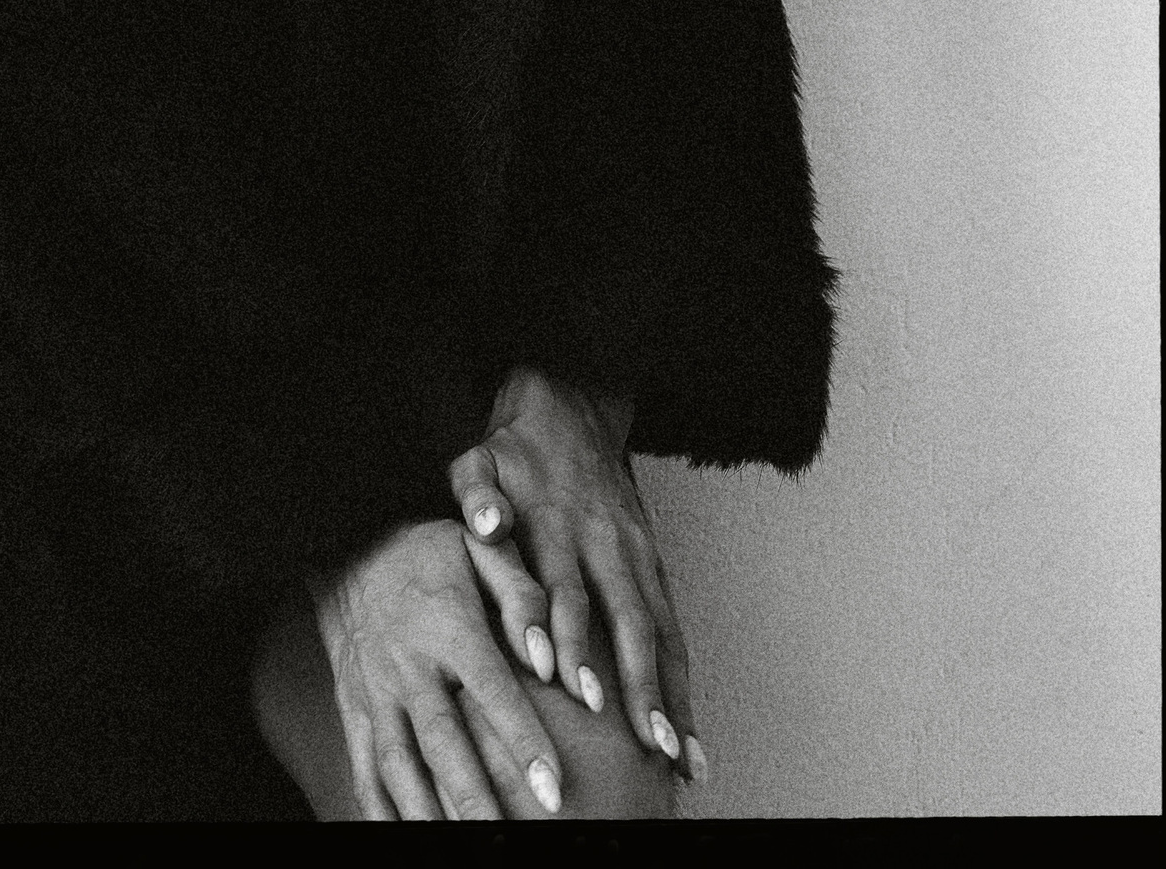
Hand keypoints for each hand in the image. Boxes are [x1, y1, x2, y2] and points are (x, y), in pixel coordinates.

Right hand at [308, 518, 569, 819]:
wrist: (347, 542)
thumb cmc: (430, 551)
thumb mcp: (479, 547)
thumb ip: (522, 595)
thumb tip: (549, 657)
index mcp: (447, 624)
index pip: (490, 688)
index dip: (523, 739)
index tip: (554, 787)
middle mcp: (407, 663)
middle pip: (442, 741)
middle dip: (476, 797)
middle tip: (508, 841)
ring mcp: (375, 691)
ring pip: (400, 764)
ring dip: (429, 814)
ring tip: (462, 851)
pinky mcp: (354, 708)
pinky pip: (364, 767)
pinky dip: (380, 810)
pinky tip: (402, 839)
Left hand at [450, 368, 705, 787]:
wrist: (571, 408)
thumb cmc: (514, 452)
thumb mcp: (480, 461)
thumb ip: (476, 495)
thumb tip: (487, 524)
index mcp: (556, 522)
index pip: (563, 586)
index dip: (566, 635)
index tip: (567, 685)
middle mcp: (604, 542)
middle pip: (625, 618)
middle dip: (635, 682)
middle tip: (644, 740)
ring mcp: (636, 554)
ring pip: (659, 630)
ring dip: (669, 693)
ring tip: (678, 756)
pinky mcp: (654, 564)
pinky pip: (673, 628)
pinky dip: (682, 681)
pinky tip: (688, 732)